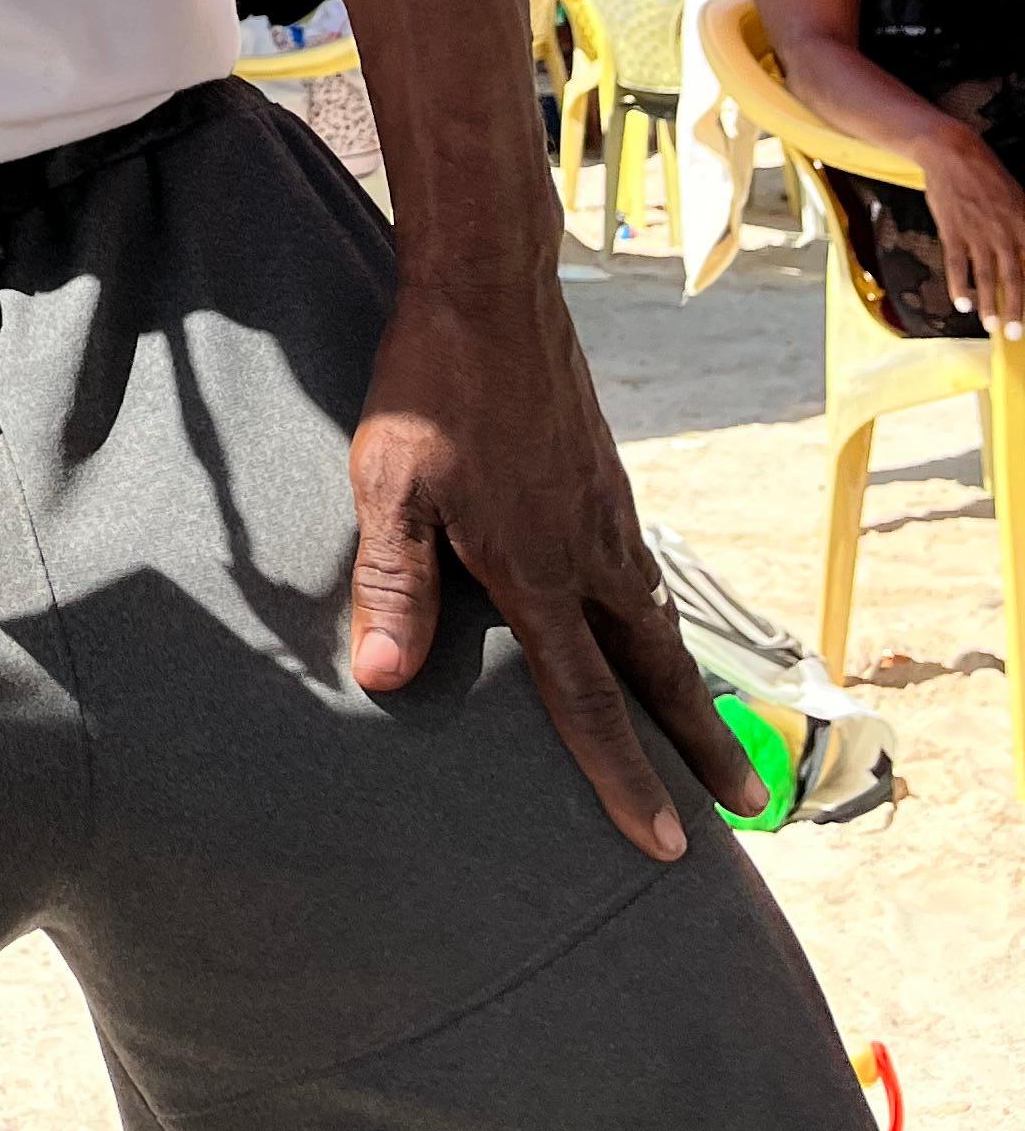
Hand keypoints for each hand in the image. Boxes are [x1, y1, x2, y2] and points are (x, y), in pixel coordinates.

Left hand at [346, 272, 762, 857]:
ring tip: (702, 723)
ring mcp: (606, 507)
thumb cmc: (428, 387)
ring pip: (656, 614)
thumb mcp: (391, 485)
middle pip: (657, 668)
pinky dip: (655, 612)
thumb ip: (392, 581)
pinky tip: (641, 610)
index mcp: (540, 569)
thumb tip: (383, 677)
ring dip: (681, 678)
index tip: (665, 843)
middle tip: (747, 801)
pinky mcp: (601, 472)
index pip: (587, 700)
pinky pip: (641, 565)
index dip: (622, 778)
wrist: (487, 287)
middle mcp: (591, 549)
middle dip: (698, 741)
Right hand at [916, 120, 1024, 337]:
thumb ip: (1024, 224)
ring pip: (985, 275)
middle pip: (1013, 278)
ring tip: (990, 326)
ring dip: (988, 304)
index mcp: (1023, 222)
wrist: (952, 153)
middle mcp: (1003, 232)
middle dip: (1015, 309)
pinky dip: (958, 285)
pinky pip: (956, 263)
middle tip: (1016, 334)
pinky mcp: (952, 231)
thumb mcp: (1018, 196)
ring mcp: (976, 233)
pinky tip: (960, 303)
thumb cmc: (987, 175)